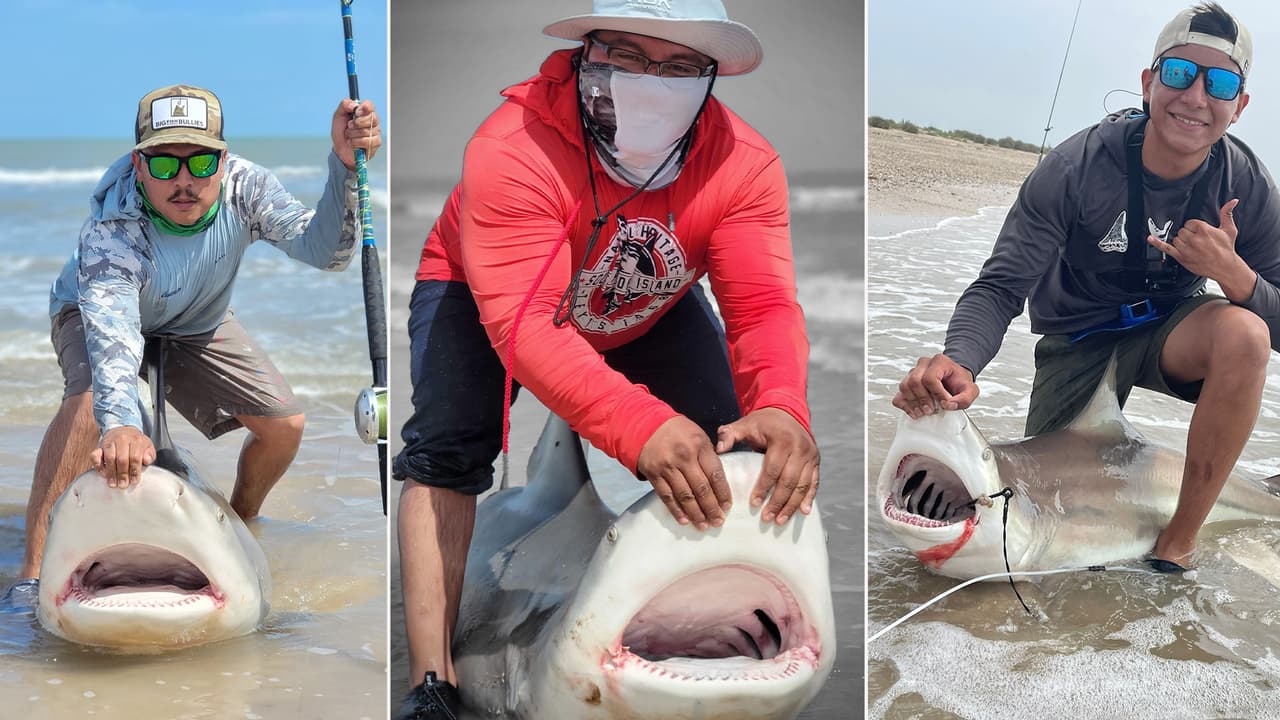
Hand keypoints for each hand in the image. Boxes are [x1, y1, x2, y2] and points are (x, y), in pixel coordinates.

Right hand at [91, 426, 154, 488]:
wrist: (122, 429)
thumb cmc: (136, 442)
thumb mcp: (147, 446)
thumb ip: (149, 454)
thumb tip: (146, 461)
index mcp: (135, 440)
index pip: (135, 457)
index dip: (134, 470)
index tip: (134, 481)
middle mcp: (122, 440)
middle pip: (121, 459)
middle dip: (122, 474)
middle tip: (123, 485)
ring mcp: (109, 442)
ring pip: (109, 458)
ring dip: (111, 473)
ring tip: (113, 484)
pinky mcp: (99, 445)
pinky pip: (95, 455)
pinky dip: (98, 465)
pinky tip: (103, 474)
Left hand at [331, 99, 381, 170]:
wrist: (340, 148)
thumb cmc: (341, 131)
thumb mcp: (338, 116)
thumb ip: (344, 105)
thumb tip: (353, 105)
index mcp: (365, 112)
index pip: (370, 105)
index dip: (364, 108)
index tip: (356, 112)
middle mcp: (373, 120)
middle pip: (371, 117)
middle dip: (356, 123)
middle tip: (349, 126)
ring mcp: (376, 131)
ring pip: (367, 130)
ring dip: (353, 134)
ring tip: (349, 135)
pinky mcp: (376, 142)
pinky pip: (367, 141)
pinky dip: (356, 142)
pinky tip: (353, 143)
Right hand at [637, 416, 731, 530]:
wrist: (645, 425)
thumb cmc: (677, 431)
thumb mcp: (698, 434)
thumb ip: (709, 455)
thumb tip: (720, 480)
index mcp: (699, 445)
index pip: (715, 474)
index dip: (723, 493)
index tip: (727, 507)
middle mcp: (684, 457)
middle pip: (701, 489)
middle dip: (711, 508)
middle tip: (718, 521)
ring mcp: (668, 467)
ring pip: (685, 496)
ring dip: (696, 514)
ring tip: (703, 525)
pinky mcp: (654, 474)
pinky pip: (667, 496)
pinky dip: (676, 510)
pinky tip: (684, 520)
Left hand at [715, 407, 818, 525]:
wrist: (787, 411)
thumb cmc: (762, 422)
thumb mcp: (745, 424)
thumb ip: (730, 435)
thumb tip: (718, 449)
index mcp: (783, 439)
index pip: (772, 468)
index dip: (763, 488)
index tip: (754, 504)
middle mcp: (800, 447)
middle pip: (789, 481)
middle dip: (778, 502)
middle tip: (767, 518)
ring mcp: (811, 455)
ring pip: (802, 485)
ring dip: (792, 505)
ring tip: (780, 520)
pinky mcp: (816, 461)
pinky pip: (814, 483)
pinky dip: (809, 498)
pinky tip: (804, 512)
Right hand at [892, 354, 978, 418]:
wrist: (953, 380)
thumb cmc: (959, 382)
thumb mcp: (970, 390)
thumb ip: (965, 398)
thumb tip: (948, 405)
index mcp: (939, 362)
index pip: (930, 377)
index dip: (937, 394)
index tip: (944, 403)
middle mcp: (924, 365)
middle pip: (914, 381)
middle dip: (923, 399)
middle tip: (932, 409)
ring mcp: (913, 373)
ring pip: (904, 387)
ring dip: (913, 403)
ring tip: (924, 412)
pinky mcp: (907, 384)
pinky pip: (898, 396)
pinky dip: (904, 406)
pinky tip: (915, 411)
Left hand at [1148, 199, 1256, 301]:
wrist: (1225, 267)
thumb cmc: (1227, 249)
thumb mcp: (1229, 229)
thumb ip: (1227, 214)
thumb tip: (1233, 201)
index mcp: (1203, 229)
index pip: (1190, 222)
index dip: (1194, 227)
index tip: (1200, 233)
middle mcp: (1193, 238)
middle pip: (1182, 231)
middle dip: (1188, 235)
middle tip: (1197, 241)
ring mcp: (1186, 248)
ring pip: (1176, 239)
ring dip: (1181, 241)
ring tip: (1192, 246)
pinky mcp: (1181, 257)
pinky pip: (1166, 248)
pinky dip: (1157, 243)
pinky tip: (1150, 238)